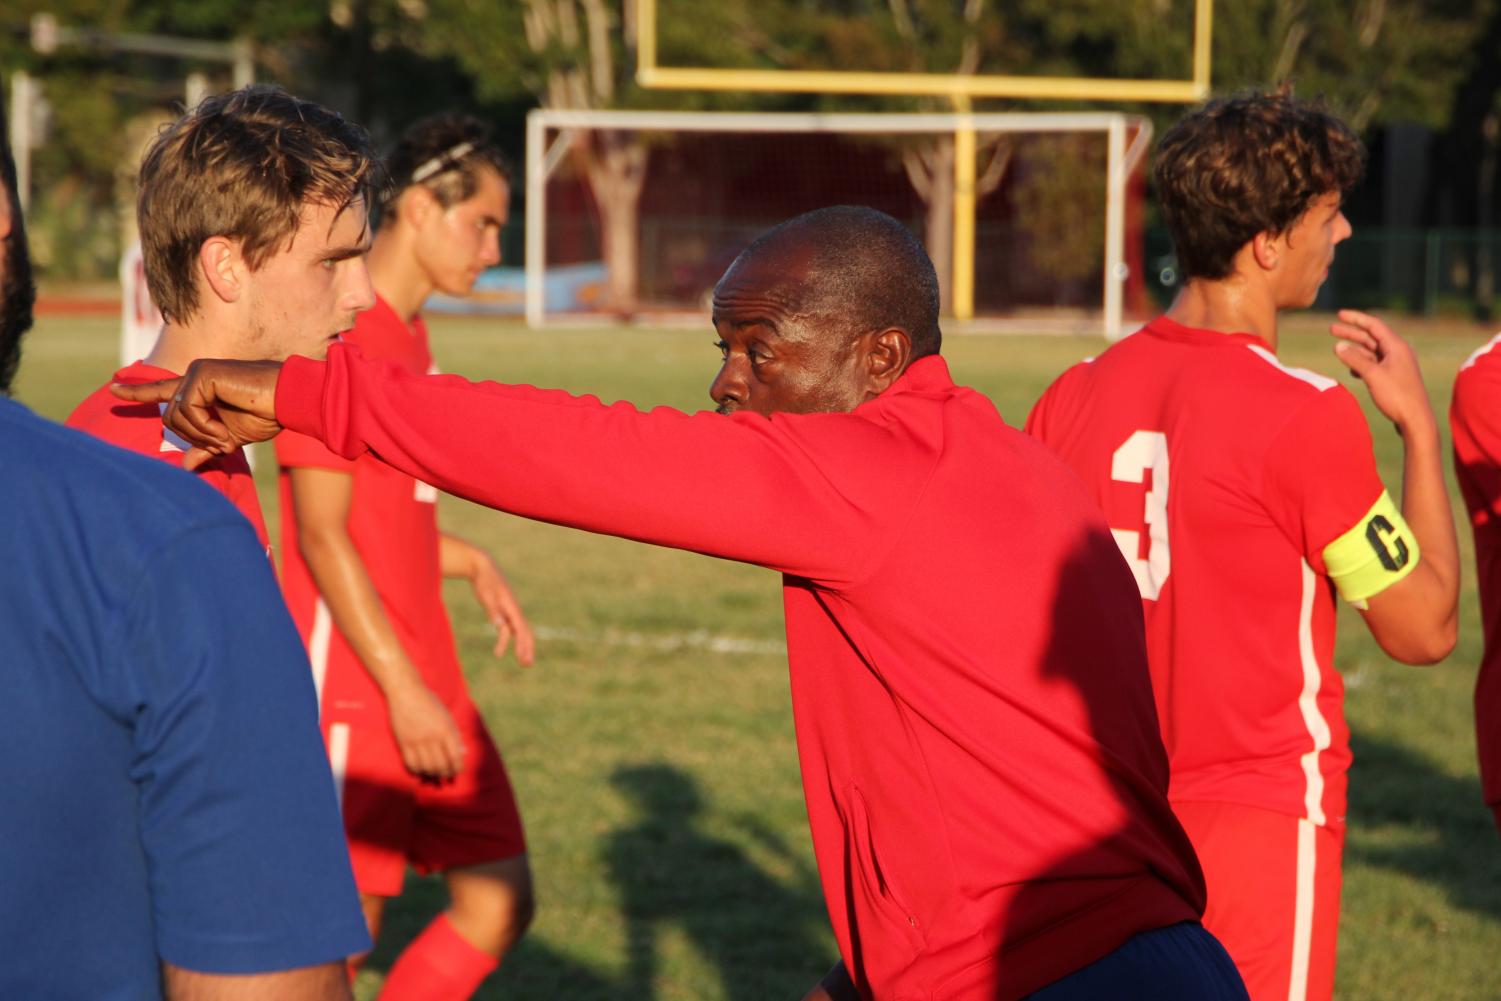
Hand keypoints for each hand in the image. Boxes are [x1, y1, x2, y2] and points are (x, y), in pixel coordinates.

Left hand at [110, 358, 283, 469]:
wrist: (289, 400)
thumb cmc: (267, 415)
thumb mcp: (230, 437)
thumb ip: (205, 447)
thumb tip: (183, 467)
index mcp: (201, 388)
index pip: (162, 391)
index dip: (136, 392)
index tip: (112, 390)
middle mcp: (195, 376)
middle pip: (170, 417)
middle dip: (194, 438)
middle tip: (221, 444)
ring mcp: (198, 372)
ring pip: (176, 415)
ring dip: (202, 435)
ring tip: (225, 437)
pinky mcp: (202, 374)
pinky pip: (188, 409)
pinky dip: (205, 427)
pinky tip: (224, 429)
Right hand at [386, 681, 464, 779]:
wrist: (406, 692)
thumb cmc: (429, 702)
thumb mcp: (446, 716)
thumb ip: (454, 734)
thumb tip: (463, 753)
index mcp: (446, 729)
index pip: (455, 756)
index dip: (457, 767)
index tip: (458, 771)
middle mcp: (432, 737)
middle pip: (440, 765)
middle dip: (445, 774)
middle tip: (447, 776)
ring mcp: (417, 741)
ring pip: (426, 767)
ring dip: (432, 774)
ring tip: (435, 775)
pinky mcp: (403, 742)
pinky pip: (410, 764)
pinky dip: (417, 771)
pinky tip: (420, 770)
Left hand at [469, 554, 535, 665]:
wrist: (482, 567)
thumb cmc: (484, 580)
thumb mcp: (486, 595)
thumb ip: (493, 610)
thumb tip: (500, 625)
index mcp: (512, 606)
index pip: (521, 629)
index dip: (523, 644)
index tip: (523, 658)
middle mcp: (514, 610)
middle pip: (525, 631)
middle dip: (527, 648)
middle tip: (528, 664)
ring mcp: (509, 610)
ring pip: (519, 631)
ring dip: (520, 646)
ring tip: (521, 662)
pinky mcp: (503, 610)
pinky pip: (508, 628)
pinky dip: (507, 639)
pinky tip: (500, 649)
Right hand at [1329, 310, 1435, 433]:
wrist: (1415, 419)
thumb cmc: (1397, 396)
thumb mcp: (1373, 375)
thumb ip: (1354, 360)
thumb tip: (1338, 346)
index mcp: (1396, 346)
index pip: (1374, 325)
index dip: (1356, 319)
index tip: (1339, 314)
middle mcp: (1398, 352)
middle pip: (1371, 337)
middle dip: (1351, 333)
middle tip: (1331, 329)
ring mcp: (1396, 365)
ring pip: (1372, 352)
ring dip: (1355, 350)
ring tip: (1337, 350)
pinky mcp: (1394, 377)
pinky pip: (1375, 364)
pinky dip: (1361, 364)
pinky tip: (1352, 370)